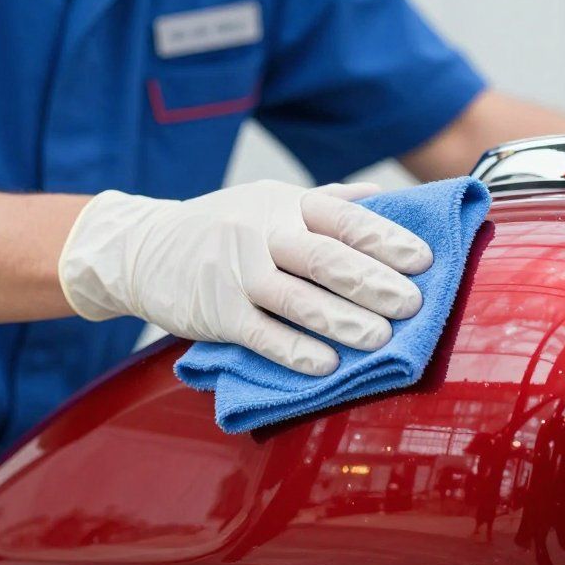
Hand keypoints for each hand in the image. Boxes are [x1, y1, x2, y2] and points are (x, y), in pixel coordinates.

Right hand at [58, 180, 432, 375]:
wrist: (141, 248)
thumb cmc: (220, 225)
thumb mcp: (269, 201)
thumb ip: (327, 201)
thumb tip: (384, 199)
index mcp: (284, 205)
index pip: (343, 218)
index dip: (386, 240)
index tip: (424, 260)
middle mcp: (263, 234)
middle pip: (326, 258)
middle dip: (373, 282)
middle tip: (412, 304)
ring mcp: (237, 274)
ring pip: (297, 298)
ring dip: (343, 320)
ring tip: (381, 338)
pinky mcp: (216, 313)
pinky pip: (261, 334)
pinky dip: (295, 350)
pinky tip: (326, 365)